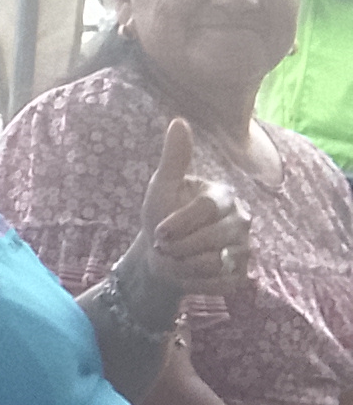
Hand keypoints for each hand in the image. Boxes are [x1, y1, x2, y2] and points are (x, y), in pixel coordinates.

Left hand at [128, 119, 251, 308]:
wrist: (161, 255)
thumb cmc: (162, 216)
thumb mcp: (162, 187)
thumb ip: (174, 158)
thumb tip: (179, 121)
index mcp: (224, 196)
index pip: (205, 209)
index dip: (178, 223)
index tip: (158, 232)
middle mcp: (242, 221)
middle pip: (212, 238)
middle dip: (178, 247)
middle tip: (164, 246)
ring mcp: (246, 248)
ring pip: (215, 263)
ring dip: (184, 265)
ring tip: (176, 258)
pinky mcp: (243, 275)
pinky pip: (219, 284)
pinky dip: (195, 282)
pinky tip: (188, 273)